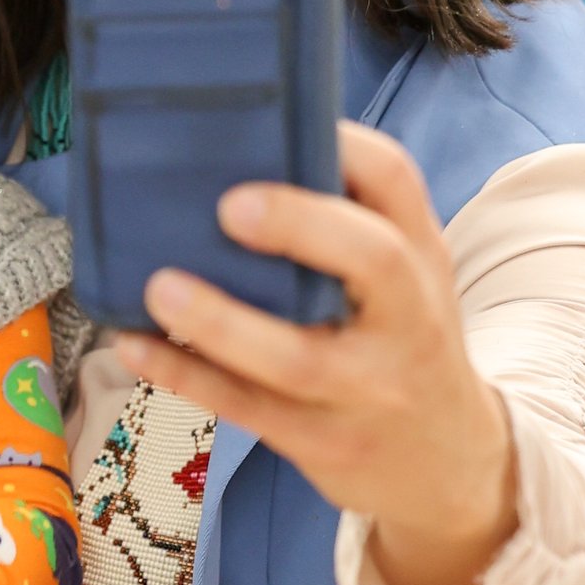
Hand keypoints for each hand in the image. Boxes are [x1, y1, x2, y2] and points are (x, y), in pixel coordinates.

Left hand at [118, 122, 516, 584]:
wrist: (448, 463)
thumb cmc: (400, 345)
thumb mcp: (406, 281)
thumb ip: (347, 226)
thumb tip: (229, 160)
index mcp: (422, 256)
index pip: (398, 181)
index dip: (344, 145)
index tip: (282, 120)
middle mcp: (409, 317)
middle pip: (376, 261)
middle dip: (302, 226)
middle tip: (229, 206)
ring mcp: (369, 387)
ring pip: (299, 356)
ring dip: (223, 322)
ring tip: (160, 287)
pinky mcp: (326, 441)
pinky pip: (250, 408)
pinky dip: (187, 376)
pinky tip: (136, 346)